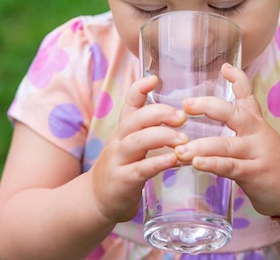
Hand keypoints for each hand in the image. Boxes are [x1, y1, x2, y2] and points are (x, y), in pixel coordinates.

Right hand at [89, 75, 187, 222]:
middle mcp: (118, 141)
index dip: (139, 89)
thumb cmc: (121, 169)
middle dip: (159, 114)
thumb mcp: (131, 145)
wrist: (96, 201)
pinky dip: (159, 162)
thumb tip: (177, 113)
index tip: (154, 78)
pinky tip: (174, 160)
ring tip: (183, 139)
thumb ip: (149, 130)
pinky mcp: (123, 181)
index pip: (129, 103)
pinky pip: (141, 169)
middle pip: (136, 119)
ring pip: (138, 141)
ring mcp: (118, 160)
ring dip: (162, 137)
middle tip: (182, 116)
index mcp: (123, 130)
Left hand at [175, 63, 279, 216]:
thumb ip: (241, 121)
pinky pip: (229, 166)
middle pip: (233, 114)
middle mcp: (256, 133)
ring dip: (200, 146)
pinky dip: (212, 164)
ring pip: (226, 145)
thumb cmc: (271, 162)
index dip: (238, 79)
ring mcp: (256, 153)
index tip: (225, 67)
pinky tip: (196, 163)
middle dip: (208, 107)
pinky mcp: (254, 173)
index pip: (248, 95)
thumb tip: (216, 105)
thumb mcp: (259, 136)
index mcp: (255, 122)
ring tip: (180, 150)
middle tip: (186, 105)